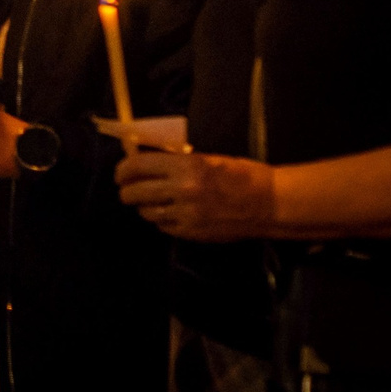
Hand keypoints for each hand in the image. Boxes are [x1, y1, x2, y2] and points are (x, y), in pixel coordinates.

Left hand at [115, 150, 276, 241]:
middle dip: (127, 190)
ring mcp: (186, 214)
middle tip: (128, 188)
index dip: (123, 169)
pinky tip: (169, 213)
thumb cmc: (242, 174)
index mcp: (186, 166)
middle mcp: (182, 190)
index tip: (120, 173)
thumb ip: (176, 160)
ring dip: (144, 206)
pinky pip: (163, 227)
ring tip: (149, 201)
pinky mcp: (192, 233)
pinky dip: (161, 220)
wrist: (270, 203)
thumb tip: (146, 160)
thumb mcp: (207, 158)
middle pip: (134, 193)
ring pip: (146, 212)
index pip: (138, 166)